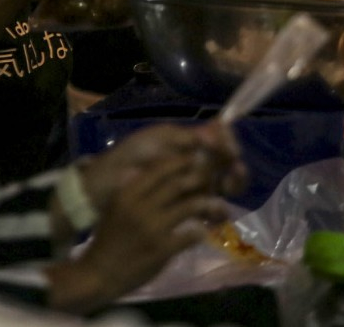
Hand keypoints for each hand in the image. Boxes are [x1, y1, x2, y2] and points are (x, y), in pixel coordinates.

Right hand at [73, 152, 231, 300]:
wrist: (99, 273)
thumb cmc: (108, 239)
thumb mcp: (115, 208)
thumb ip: (131, 190)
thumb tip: (145, 170)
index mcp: (127, 193)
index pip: (158, 169)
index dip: (180, 163)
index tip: (194, 161)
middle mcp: (140, 206)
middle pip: (177, 184)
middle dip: (199, 179)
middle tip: (212, 179)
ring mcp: (152, 228)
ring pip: (190, 206)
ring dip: (208, 204)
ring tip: (219, 205)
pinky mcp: (162, 249)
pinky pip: (190, 234)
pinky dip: (200, 231)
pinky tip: (203, 231)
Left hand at [81, 123, 246, 211]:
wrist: (109, 184)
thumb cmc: (132, 156)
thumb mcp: (158, 139)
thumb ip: (188, 136)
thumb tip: (216, 133)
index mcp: (191, 144)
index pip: (220, 140)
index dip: (228, 142)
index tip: (229, 148)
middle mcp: (198, 165)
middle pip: (228, 165)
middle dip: (234, 167)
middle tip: (235, 169)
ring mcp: (195, 188)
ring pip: (224, 188)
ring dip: (232, 185)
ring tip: (227, 187)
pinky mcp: (189, 210)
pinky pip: (211, 211)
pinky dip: (218, 210)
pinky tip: (217, 210)